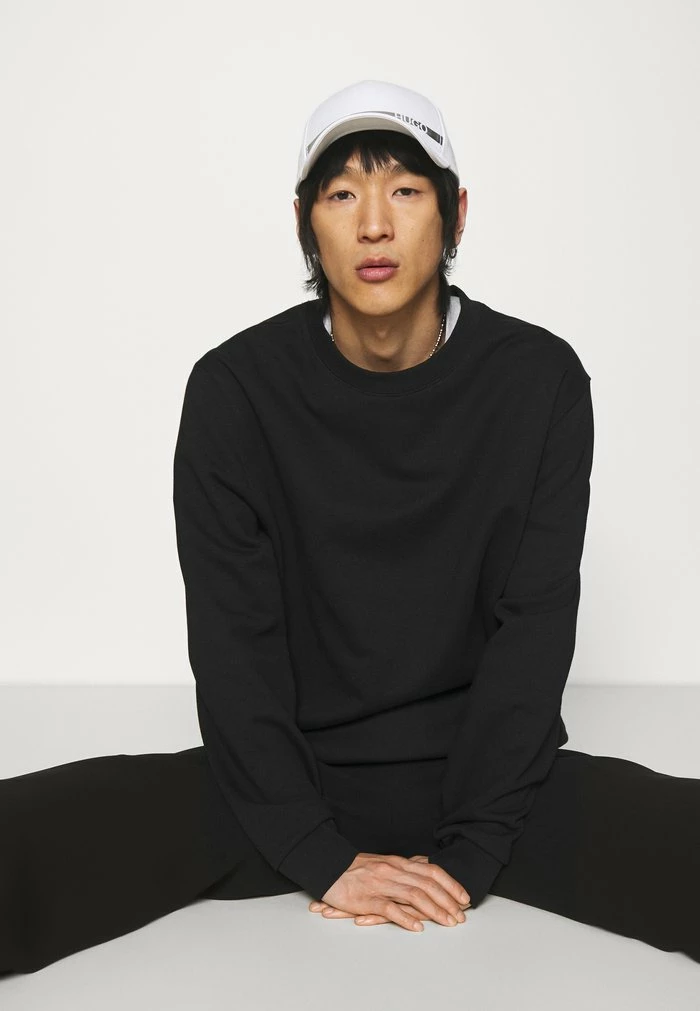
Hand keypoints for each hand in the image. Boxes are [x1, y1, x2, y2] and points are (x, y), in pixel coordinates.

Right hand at [308, 853, 470, 930]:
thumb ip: (404, 866)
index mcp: (398, 863)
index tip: (464, 897)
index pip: (431, 871)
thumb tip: (425, 865)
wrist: (328, 866)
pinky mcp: (367, 899)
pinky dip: (405, 918)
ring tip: (447, 922)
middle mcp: (393, 871)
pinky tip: (417, 927)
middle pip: (427, 884)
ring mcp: (380, 884)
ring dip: (434, 910)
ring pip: (413, 895)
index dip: (450, 884)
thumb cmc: (356, 868)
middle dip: (448, 900)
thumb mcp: (383, 862)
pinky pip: (390, 909)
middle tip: (461, 915)